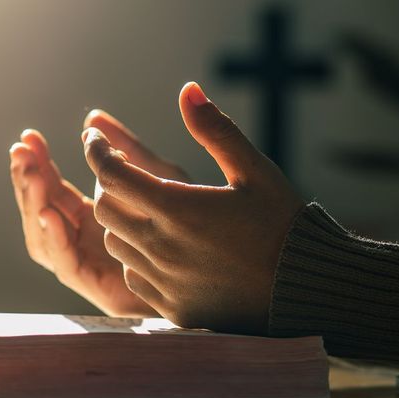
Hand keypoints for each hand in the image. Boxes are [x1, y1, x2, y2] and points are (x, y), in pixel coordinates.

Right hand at [9, 111, 188, 316]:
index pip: (53, 189)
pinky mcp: (105, 289)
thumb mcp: (162, 177)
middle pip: (43, 211)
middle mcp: (91, 243)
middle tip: (21, 150)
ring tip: (31, 172)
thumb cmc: (208, 221)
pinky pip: (69, 266)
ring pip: (47, 239)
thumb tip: (93, 115)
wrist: (248, 268)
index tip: (28, 138)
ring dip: (35, 204)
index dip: (37, 165)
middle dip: (28, 181)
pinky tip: (50, 212)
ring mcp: (96, 266)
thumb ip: (128, 149)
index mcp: (99, 217)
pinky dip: (55, 241)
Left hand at [82, 82, 304, 334]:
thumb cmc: (281, 224)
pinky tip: (159, 244)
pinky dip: (135, 254)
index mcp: (179, 209)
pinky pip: (132, 274)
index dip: (95, 149)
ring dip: (121, 219)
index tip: (93, 136)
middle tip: (122, 170)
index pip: (111, 173)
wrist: (305, 291)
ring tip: (144, 206)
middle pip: (104, 208)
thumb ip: (216, 130)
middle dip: (107, 183)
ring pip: (115, 242)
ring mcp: (164, 281)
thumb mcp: (254, 170)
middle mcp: (163, 247)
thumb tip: (188, 90)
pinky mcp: (171, 307)